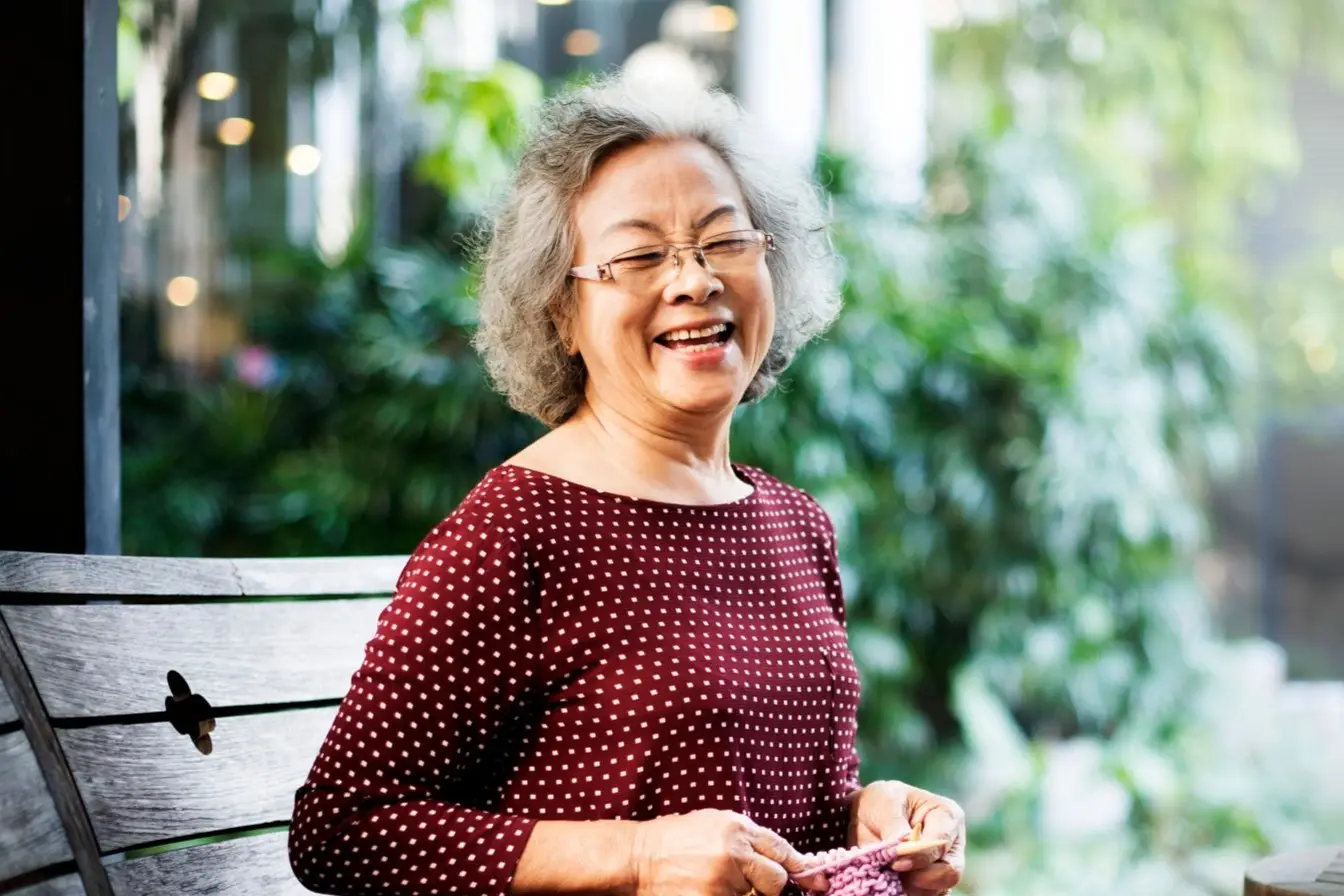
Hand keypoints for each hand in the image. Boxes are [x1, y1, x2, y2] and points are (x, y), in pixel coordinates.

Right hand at [630, 809, 816, 895]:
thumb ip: (749, 839)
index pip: (781, 850)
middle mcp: (732, 855)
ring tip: (716, 883)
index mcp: (735, 829)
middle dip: (769, 885)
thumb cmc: (676, 839)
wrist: (637, 859)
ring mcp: (720, 884)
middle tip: (748, 883)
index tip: (815, 880)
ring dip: (743, 895)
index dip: (800, 868)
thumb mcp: (715, 823)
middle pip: (776, 881)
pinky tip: (709, 891)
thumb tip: (785, 860)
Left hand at [848, 781, 965, 895]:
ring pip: (939, 889)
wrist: (867, 815)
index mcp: (947, 815)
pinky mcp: (931, 881)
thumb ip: (895, 827)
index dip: (920, 856)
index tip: (895, 861)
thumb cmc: (881, 802)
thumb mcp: (885, 803)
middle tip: (893, 869)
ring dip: (912, 886)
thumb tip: (901, 850)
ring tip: (890, 872)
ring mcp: (943, 864)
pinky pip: (927, 895)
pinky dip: (910, 892)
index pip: (942, 843)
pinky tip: (894, 881)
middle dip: (920, 876)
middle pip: (950, 872)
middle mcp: (952, 843)